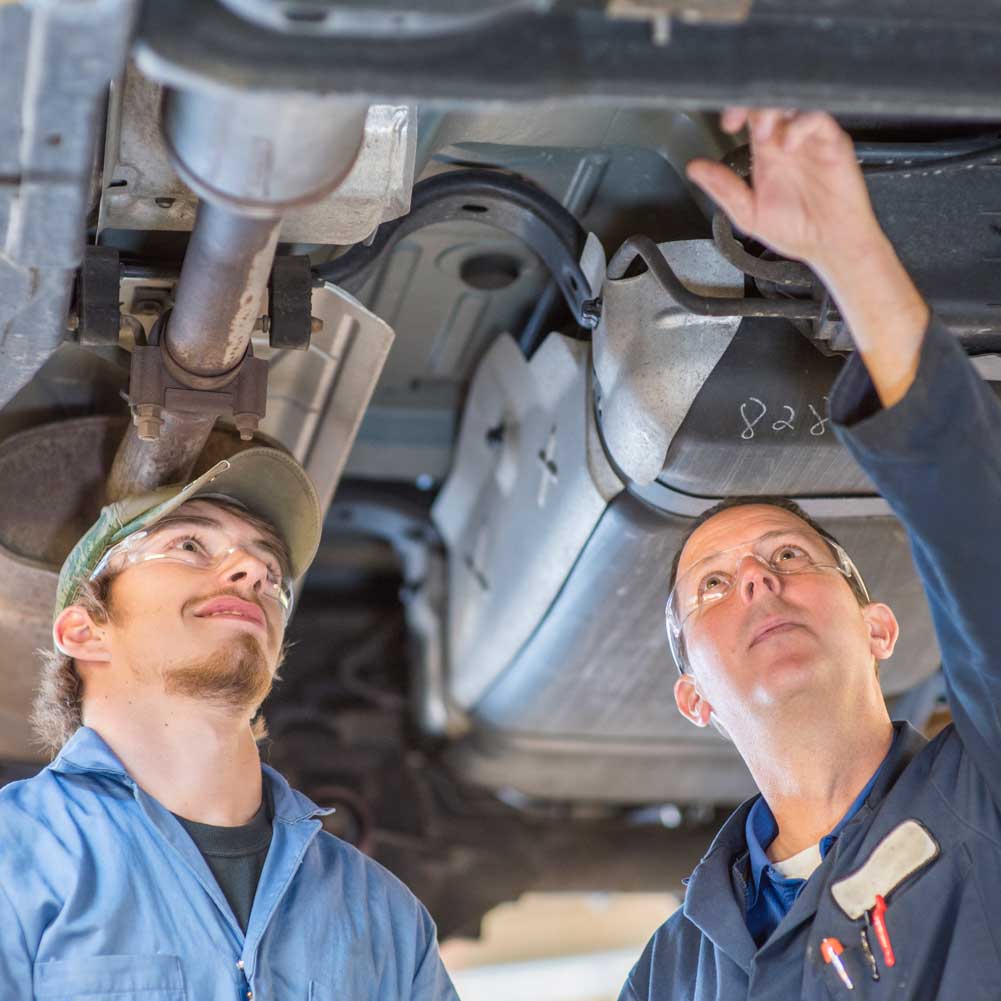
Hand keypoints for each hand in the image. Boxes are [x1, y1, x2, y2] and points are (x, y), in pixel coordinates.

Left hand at [686, 108, 881, 275]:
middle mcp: (787, 141)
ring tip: (762, 134)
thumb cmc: (797, 231)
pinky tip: (788, 144)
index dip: (735, 111)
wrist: (831, 246)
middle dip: (750, 106)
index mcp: (766, 154)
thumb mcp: (750, 215)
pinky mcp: (833, 144)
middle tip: (737, 122)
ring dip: (773, 111)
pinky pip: (819, 119)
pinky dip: (801, 125)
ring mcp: (810, 140)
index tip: (726, 124)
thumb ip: (724, 189)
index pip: (749, 117)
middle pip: (769, 103)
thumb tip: (694, 168)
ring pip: (793, 103)